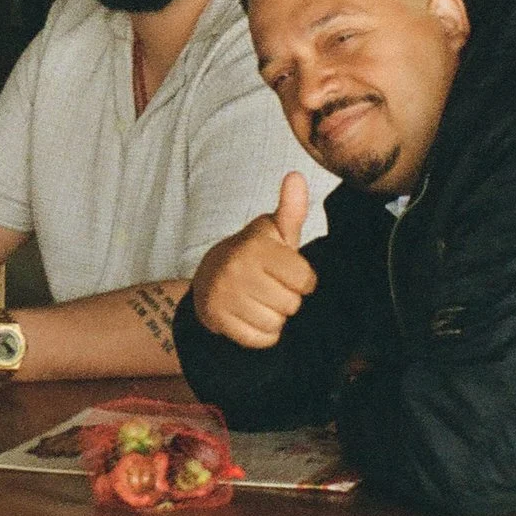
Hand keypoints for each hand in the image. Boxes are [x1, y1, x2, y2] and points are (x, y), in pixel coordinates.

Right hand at [191, 173, 316, 348]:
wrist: (210, 276)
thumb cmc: (254, 254)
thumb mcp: (274, 231)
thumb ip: (291, 209)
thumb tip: (297, 176)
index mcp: (256, 247)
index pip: (305, 280)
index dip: (302, 279)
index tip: (287, 272)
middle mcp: (237, 269)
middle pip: (292, 305)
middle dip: (287, 300)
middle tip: (271, 287)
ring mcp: (224, 295)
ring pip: (276, 324)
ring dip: (274, 318)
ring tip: (260, 300)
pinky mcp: (217, 319)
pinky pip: (260, 339)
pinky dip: (260, 334)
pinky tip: (250, 316)